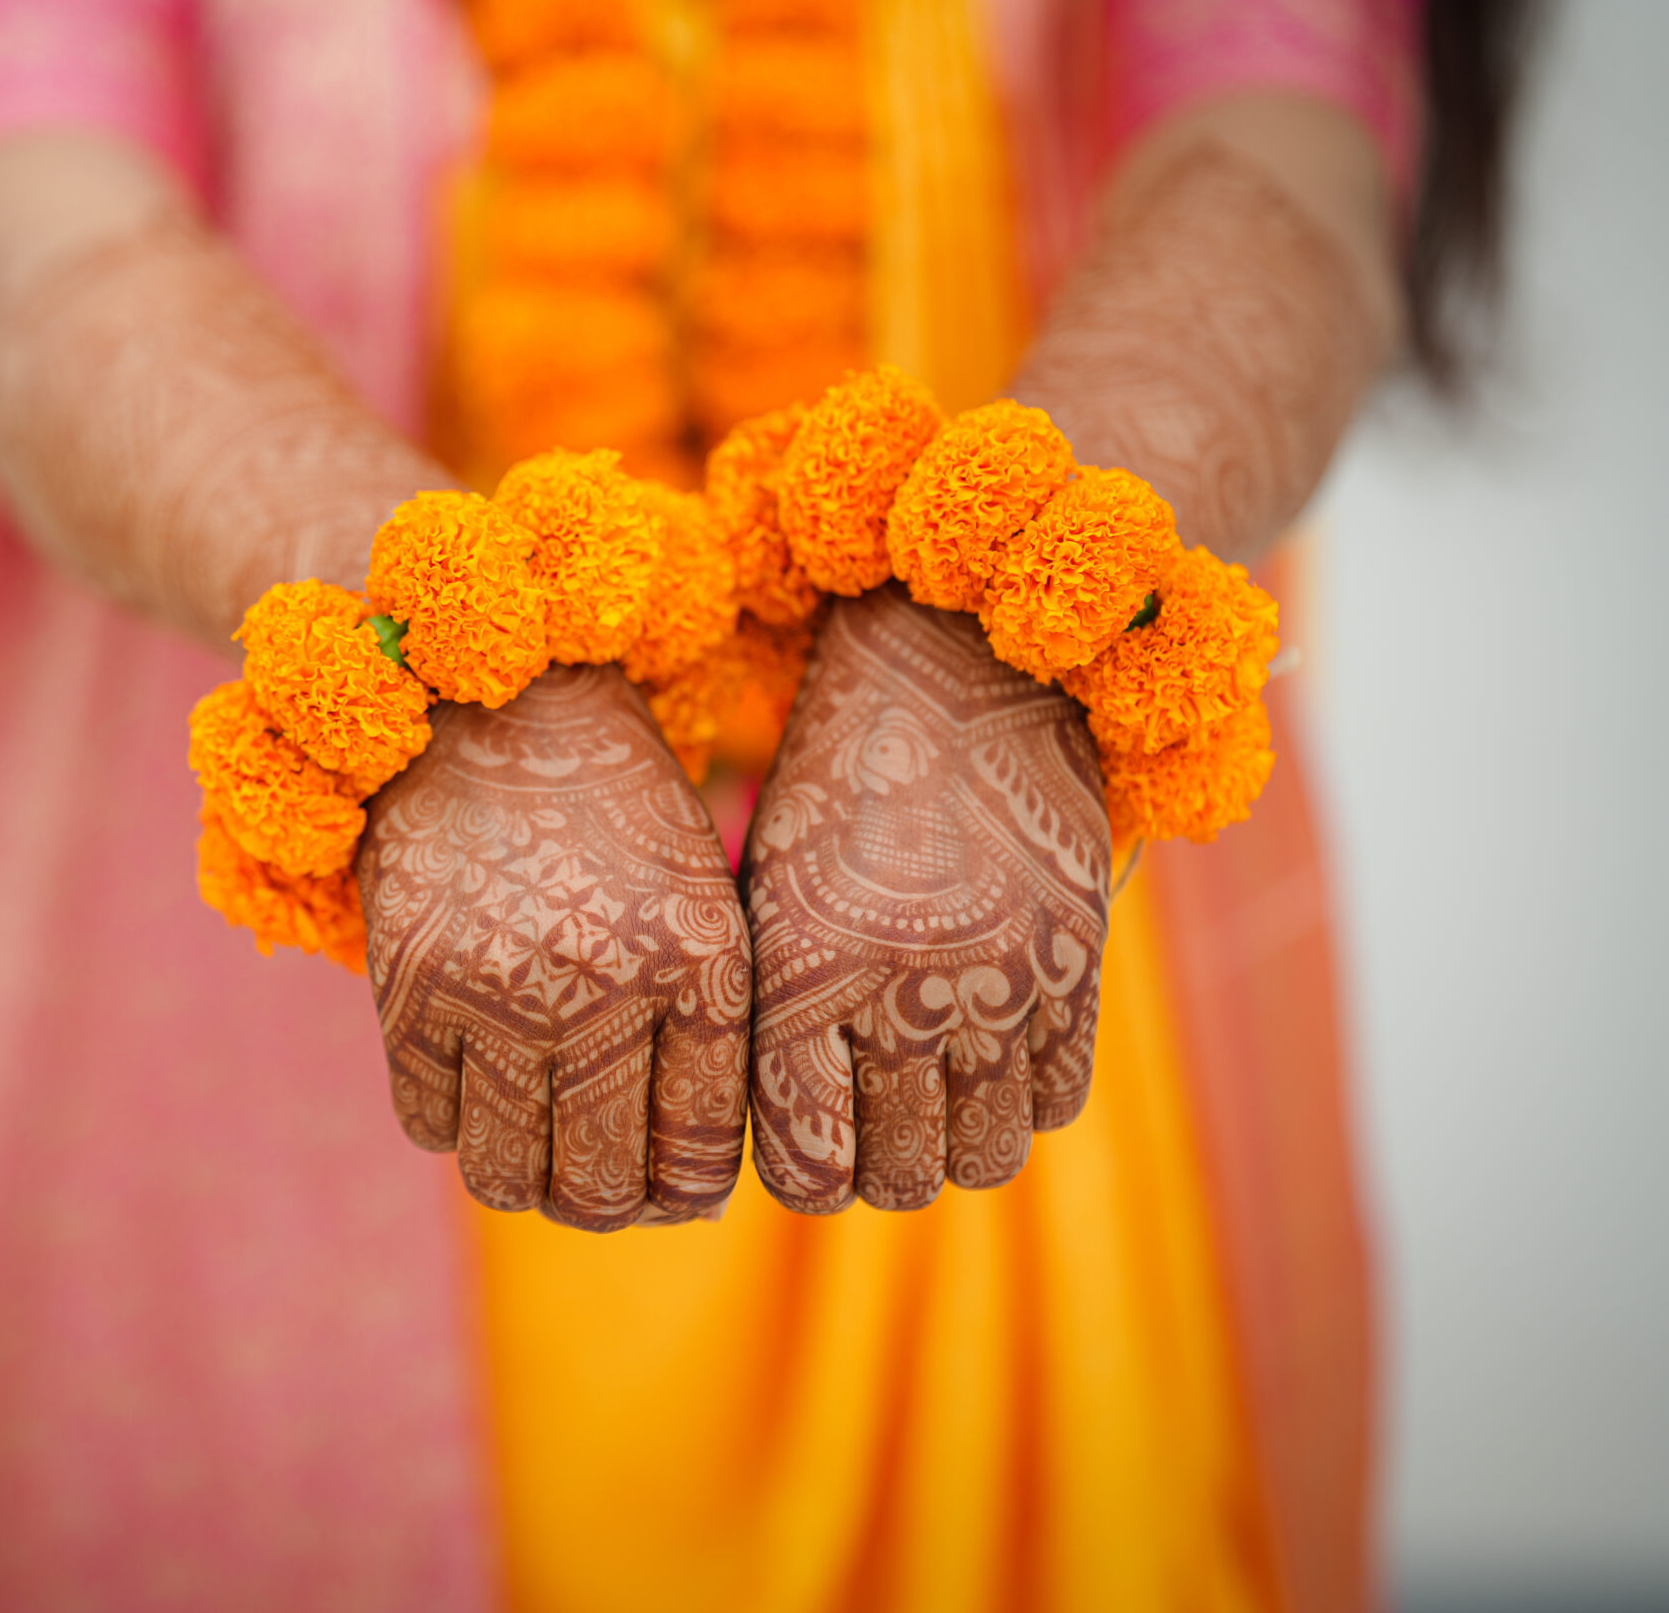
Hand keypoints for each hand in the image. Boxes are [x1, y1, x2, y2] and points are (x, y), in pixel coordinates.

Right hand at [355, 666, 751, 1229]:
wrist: (491, 699)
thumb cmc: (611, 808)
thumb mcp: (692, 902)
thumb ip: (700, 1031)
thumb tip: (683, 1188)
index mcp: (700, 968)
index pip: (697, 1154)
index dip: (683, 1195)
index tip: (668, 1191)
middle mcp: (606, 989)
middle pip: (602, 1187)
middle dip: (604, 1207)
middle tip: (596, 1190)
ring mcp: (500, 992)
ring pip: (508, 1177)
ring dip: (524, 1184)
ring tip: (534, 1157)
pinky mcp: (410, 985)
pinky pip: (429, 1123)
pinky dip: (451, 1123)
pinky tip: (471, 1084)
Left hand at [742, 586, 1109, 1212]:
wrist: (953, 666)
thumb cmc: (834, 787)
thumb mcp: (772, 896)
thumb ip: (777, 1020)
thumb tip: (794, 1143)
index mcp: (797, 973)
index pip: (804, 1166)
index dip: (805, 1176)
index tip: (809, 1153)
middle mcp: (898, 986)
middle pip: (899, 1181)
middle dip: (880, 1174)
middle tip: (873, 1137)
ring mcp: (998, 975)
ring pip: (987, 1158)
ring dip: (956, 1146)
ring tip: (935, 1105)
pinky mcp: (1077, 956)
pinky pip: (1057, 1097)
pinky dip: (1024, 1098)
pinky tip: (994, 1055)